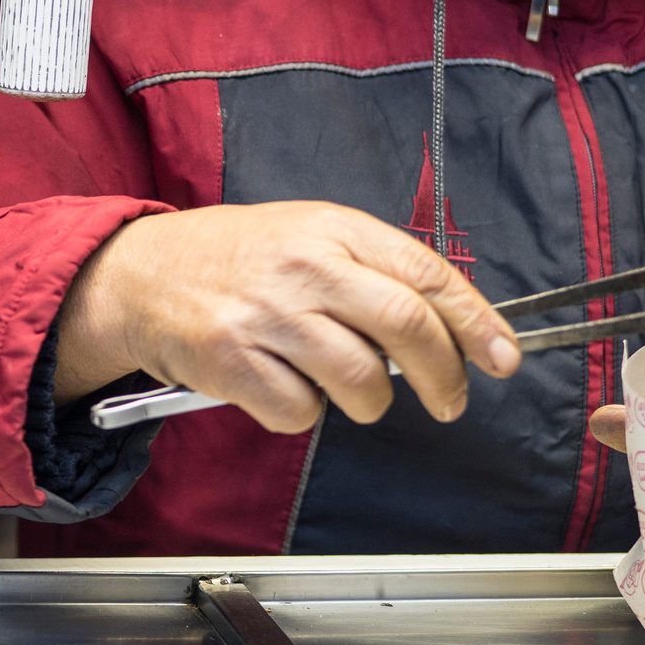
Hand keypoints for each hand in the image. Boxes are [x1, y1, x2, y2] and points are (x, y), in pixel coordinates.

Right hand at [53, 202, 521, 433]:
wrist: (141, 275)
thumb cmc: (237, 260)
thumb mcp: (309, 237)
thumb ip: (373, 272)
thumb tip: (450, 328)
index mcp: (334, 230)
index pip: (426, 274)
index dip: (476, 322)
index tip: (504, 358)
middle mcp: (305, 268)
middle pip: (406, 325)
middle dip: (444, 376)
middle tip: (450, 401)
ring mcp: (268, 315)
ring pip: (360, 380)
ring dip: (370, 404)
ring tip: (351, 393)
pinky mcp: (233, 360)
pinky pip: (299, 412)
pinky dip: (303, 415)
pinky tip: (285, 388)